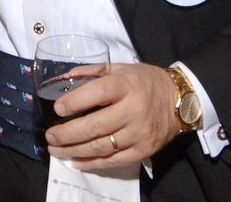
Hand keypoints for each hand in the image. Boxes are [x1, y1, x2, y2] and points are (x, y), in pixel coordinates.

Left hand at [43, 62, 179, 169]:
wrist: (180, 100)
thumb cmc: (145, 81)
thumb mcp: (121, 68)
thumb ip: (92, 72)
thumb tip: (64, 78)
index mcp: (127, 85)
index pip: (98, 92)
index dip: (76, 101)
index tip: (58, 108)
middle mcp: (134, 109)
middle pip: (95, 125)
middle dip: (67, 133)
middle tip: (50, 136)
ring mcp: (139, 133)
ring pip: (101, 146)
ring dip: (74, 150)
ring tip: (56, 149)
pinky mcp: (143, 150)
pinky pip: (114, 161)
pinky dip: (92, 163)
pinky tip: (76, 161)